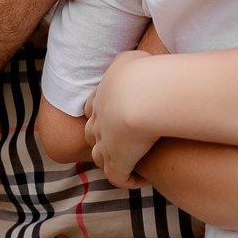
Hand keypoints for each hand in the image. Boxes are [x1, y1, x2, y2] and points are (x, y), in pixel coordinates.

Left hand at [85, 47, 163, 186]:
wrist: (143, 96)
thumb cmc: (145, 73)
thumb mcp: (134, 57)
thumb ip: (131, 61)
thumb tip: (138, 62)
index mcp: (101, 97)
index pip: (92, 108)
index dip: (101, 113)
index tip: (116, 116)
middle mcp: (98, 121)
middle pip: (92, 133)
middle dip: (102, 137)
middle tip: (122, 140)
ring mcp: (105, 144)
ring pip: (100, 156)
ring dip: (113, 160)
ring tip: (132, 162)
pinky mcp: (117, 162)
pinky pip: (118, 177)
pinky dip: (128, 180)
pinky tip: (143, 179)